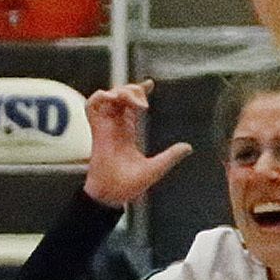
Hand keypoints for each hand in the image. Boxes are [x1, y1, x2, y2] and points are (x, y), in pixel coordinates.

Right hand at [81, 83, 191, 206]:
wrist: (112, 195)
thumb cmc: (130, 186)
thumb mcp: (156, 168)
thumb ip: (170, 156)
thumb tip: (188, 147)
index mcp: (128, 132)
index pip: (132, 104)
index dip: (139, 91)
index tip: (150, 84)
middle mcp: (116, 126)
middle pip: (121, 96)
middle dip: (131, 90)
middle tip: (142, 103)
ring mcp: (105, 127)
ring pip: (108, 96)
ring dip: (118, 92)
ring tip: (129, 101)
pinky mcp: (96, 129)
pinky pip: (91, 106)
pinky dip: (99, 97)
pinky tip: (111, 100)